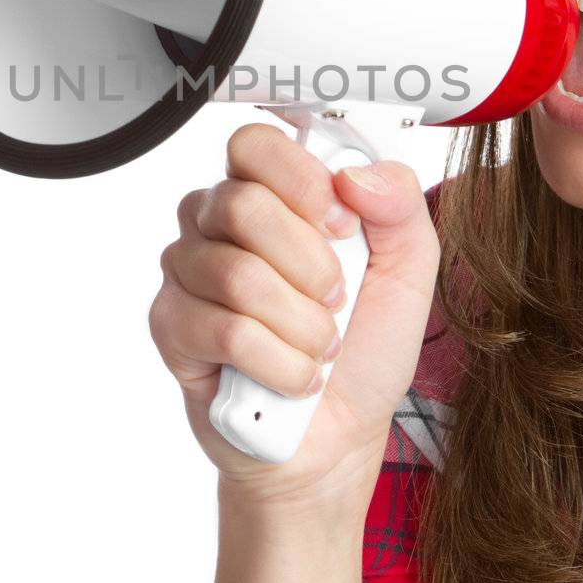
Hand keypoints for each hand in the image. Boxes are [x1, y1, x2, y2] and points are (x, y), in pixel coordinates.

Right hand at [147, 122, 441, 512]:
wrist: (338, 438)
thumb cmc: (365, 350)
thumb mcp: (409, 271)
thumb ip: (399, 204)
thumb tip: (354, 174)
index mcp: (272, 193)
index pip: (256, 144)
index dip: (300, 181)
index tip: (343, 226)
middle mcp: (217, 223)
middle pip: (242, 205)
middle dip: (310, 267)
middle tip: (335, 302)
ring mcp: (188, 274)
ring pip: (235, 273)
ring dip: (300, 325)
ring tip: (319, 348)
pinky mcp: (172, 328)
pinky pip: (221, 330)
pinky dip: (277, 363)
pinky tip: (291, 376)